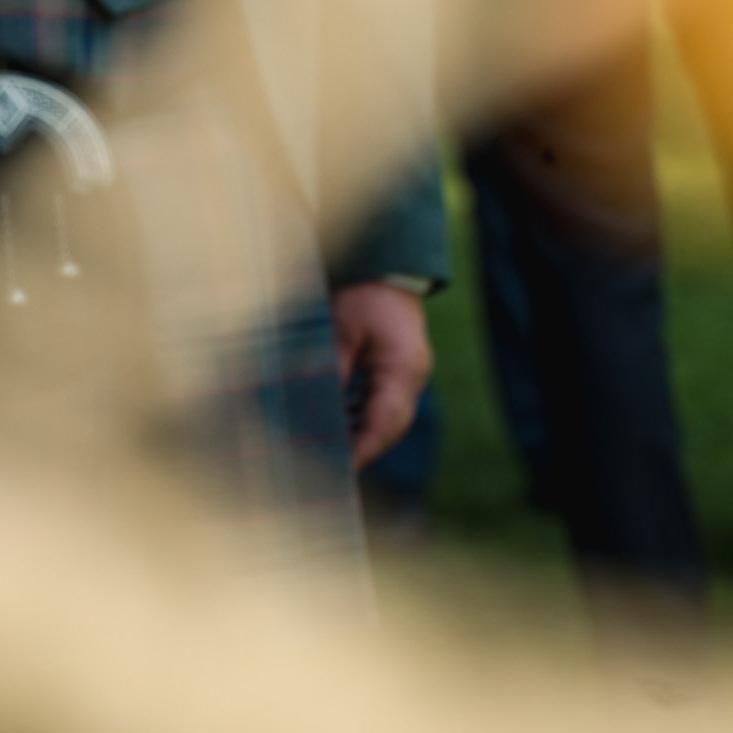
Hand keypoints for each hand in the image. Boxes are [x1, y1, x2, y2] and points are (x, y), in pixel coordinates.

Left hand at [332, 281, 432, 468]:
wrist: (387, 264)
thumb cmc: (364, 292)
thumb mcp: (342, 330)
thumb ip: (334, 372)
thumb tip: (318, 413)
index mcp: (404, 368)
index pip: (384, 422)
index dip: (362, 449)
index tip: (340, 468)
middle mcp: (413, 375)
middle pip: (390, 425)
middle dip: (362, 446)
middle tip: (330, 464)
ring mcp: (411, 372)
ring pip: (389, 416)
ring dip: (362, 431)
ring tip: (330, 446)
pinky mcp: (402, 366)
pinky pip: (386, 400)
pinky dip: (365, 413)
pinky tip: (341, 419)